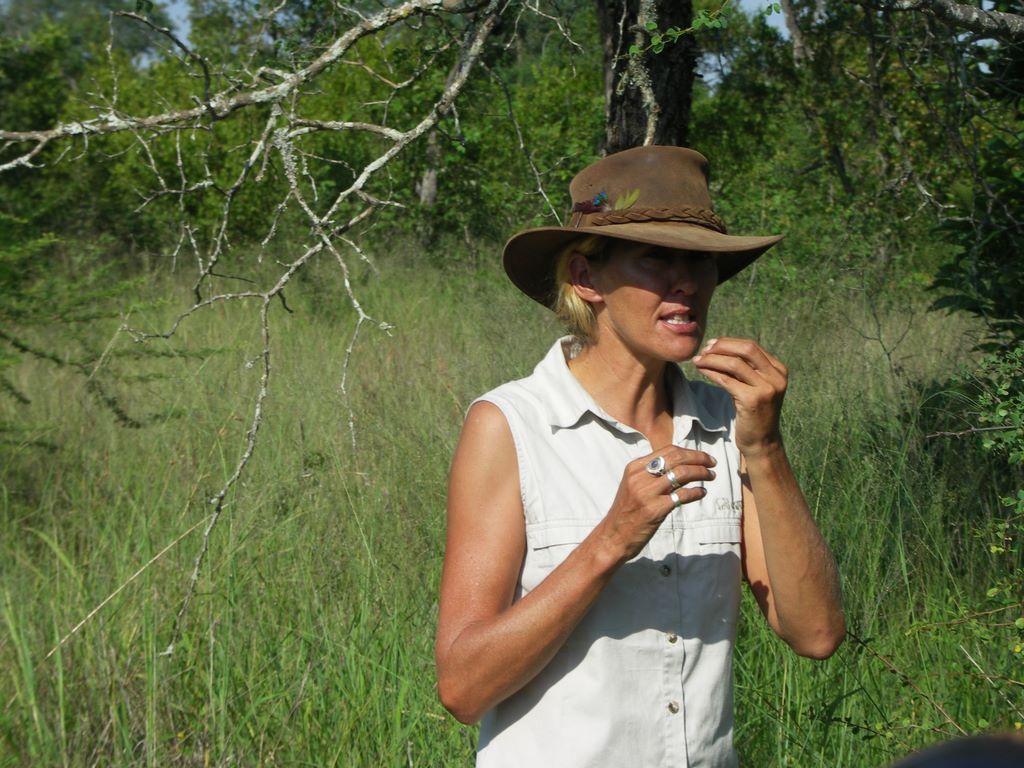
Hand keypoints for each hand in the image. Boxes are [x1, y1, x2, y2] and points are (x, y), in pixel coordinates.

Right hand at [598, 446, 716, 562]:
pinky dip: (696, 492)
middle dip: (699, 458)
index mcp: (635, 468)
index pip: (668, 450)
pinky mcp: (655, 509)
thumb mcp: (633, 485)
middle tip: (712, 463)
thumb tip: (680, 463)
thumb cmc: (626, 512)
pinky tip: (702, 493)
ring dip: (701, 473)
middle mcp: (640, 477)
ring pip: (682, 473)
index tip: (703, 457)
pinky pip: (682, 495)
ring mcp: (647, 493)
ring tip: (711, 476)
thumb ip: (651, 473)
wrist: (613, 536)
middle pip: (677, 458)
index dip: (689, 452)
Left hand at [692, 337, 787, 457]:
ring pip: (734, 363)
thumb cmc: (753, 413)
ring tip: (698, 360)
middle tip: (703, 350)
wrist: (761, 442)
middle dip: (721, 346)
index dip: (729, 342)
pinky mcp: (752, 400)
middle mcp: (776, 377)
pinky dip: (711, 372)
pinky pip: (726, 379)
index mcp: (779, 370)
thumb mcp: (754, 386)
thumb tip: (718, 346)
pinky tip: (702, 370)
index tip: (711, 344)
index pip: (752, 346)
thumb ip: (745, 368)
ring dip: (712, 359)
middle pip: (746, 350)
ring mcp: (766, 389)